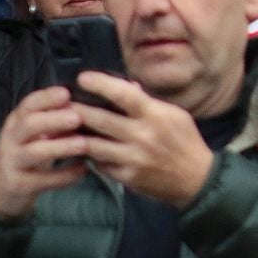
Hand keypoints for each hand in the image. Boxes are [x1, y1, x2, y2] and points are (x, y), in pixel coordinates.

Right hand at [0, 84, 89, 221]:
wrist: (0, 188)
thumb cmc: (26, 153)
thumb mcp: (33, 133)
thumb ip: (53, 120)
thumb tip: (85, 106)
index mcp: (16, 121)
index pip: (28, 104)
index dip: (46, 98)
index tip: (67, 93)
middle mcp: (11, 139)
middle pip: (29, 125)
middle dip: (54, 120)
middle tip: (77, 118)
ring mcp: (12, 162)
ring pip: (34, 152)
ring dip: (60, 147)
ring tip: (83, 144)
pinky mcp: (18, 185)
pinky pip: (42, 180)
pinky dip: (64, 175)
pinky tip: (83, 170)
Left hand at [73, 73, 215, 208]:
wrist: (197, 180)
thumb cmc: (186, 142)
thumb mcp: (175, 115)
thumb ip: (149, 102)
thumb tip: (128, 86)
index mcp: (155, 115)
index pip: (124, 94)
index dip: (101, 84)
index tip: (83, 78)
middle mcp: (142, 136)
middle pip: (100, 120)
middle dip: (76, 109)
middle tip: (60, 102)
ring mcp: (133, 158)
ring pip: (93, 145)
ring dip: (74, 135)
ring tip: (61, 126)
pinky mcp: (127, 177)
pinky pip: (100, 164)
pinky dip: (89, 156)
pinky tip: (79, 149)